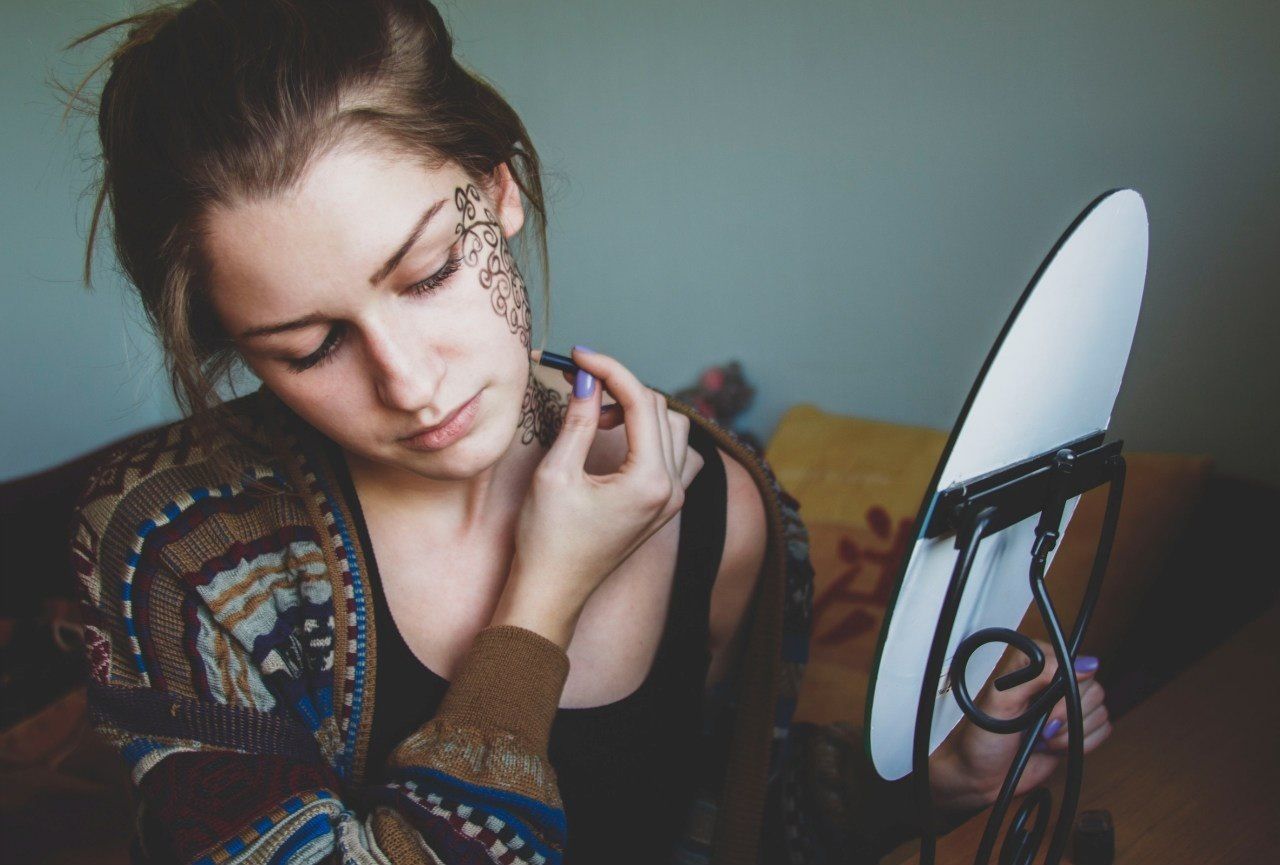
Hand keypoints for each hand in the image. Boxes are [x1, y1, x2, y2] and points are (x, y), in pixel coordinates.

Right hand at [491, 346, 700, 646]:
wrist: (552, 593)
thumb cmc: (547, 541)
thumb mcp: (556, 473)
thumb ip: (578, 420)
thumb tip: (587, 379)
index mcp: (650, 481)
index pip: (642, 402)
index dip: (610, 370)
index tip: (578, 357)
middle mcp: (672, 489)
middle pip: (662, 410)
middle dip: (621, 390)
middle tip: (580, 390)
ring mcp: (672, 500)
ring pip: (674, 430)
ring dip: (639, 412)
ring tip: (597, 422)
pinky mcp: (663, 506)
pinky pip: (676, 455)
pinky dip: (652, 437)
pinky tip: (620, 442)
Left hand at [929, 641, 1111, 813]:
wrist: (981, 775)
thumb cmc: (982, 737)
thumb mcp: (1002, 700)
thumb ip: (1037, 675)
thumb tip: (1082, 664)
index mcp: (1035, 664)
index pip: (1076, 666)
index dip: (1066, 693)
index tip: (1047, 712)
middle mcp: (1054, 681)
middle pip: (1093, 690)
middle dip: (1067, 718)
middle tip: (1040, 727)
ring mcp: (1066, 705)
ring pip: (1100, 712)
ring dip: (1071, 734)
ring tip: (1042, 737)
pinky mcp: (1076, 728)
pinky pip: (1103, 731)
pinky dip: (1080, 744)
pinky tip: (1054, 746)